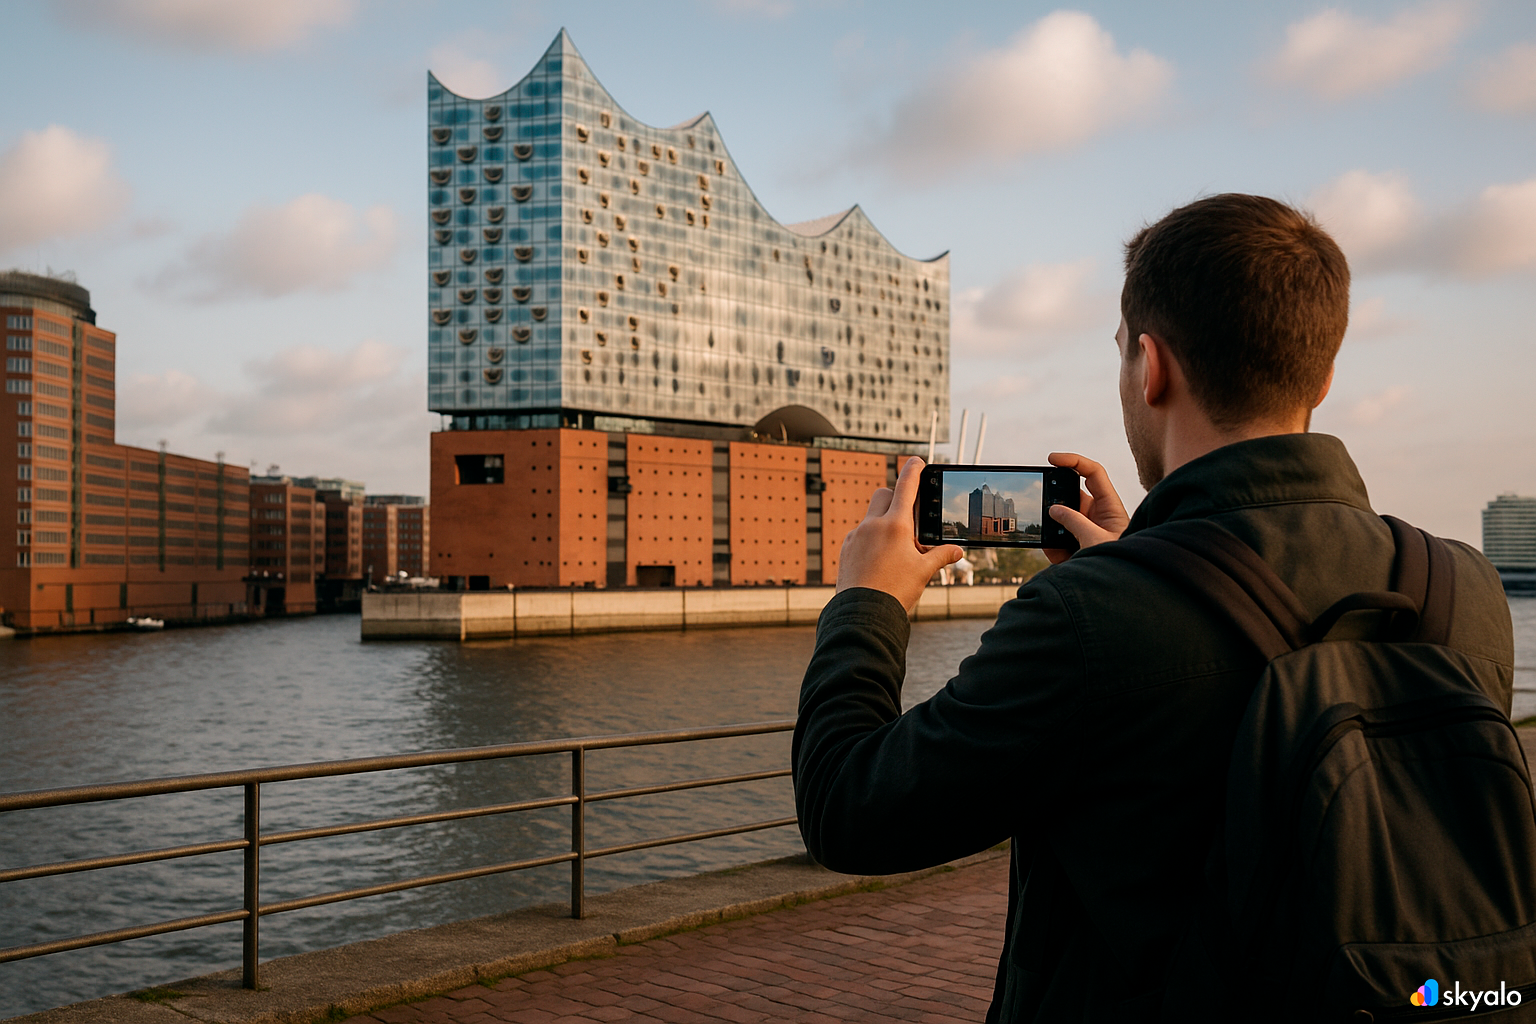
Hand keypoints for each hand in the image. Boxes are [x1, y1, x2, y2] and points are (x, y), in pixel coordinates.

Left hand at [835, 457, 963, 611]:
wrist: (862, 614)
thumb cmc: (895, 592)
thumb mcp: (923, 572)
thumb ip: (941, 556)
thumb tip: (957, 551)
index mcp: (894, 526)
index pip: (905, 487)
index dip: (913, 470)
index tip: (917, 460)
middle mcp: (872, 526)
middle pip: (883, 495)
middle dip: (895, 499)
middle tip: (909, 520)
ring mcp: (856, 537)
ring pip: (871, 518)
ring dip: (884, 524)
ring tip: (897, 552)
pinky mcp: (846, 550)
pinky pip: (860, 536)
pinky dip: (871, 541)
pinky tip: (880, 563)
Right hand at [1044, 452, 1128, 563]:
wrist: (1125, 594)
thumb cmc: (1122, 564)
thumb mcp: (1096, 540)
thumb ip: (1073, 522)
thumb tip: (1053, 510)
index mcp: (1109, 506)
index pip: (1092, 473)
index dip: (1073, 461)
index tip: (1052, 459)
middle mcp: (1097, 515)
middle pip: (1070, 497)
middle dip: (1055, 504)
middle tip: (1044, 510)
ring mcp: (1085, 530)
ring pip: (1060, 522)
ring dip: (1054, 532)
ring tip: (1059, 548)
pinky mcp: (1075, 547)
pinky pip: (1057, 541)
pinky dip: (1053, 549)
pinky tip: (1061, 559)